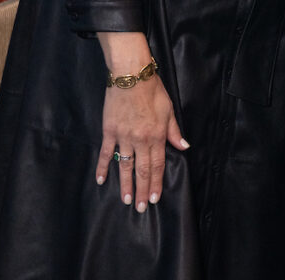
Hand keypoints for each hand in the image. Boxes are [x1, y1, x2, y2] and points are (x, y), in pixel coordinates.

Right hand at [95, 33, 188, 212]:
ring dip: (125, 185)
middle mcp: (141, 140)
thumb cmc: (152, 89)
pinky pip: (105, 152)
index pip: (158, 165)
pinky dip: (102, 167)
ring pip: (125, 166)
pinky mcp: (109, 131)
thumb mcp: (169, 109)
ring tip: (126, 200)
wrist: (131, 75)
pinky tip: (100, 180)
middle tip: (140, 209)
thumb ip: (174, 131)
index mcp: (157, 135)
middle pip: (142, 170)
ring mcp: (123, 137)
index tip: (155, 199)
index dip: (156, 183)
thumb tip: (184, 147)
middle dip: (142, 190)